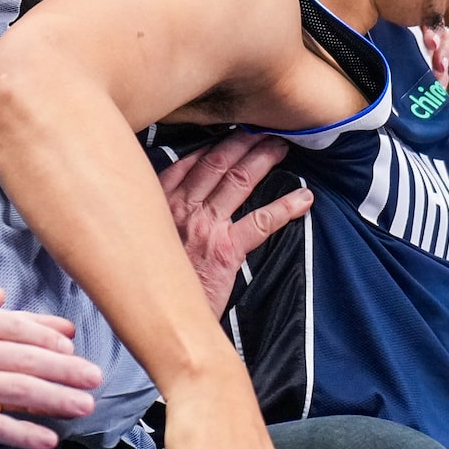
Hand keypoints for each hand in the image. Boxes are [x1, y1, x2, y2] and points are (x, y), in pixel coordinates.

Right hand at [0, 289, 103, 448]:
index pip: (11, 323)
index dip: (47, 334)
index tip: (73, 344)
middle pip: (23, 356)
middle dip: (65, 368)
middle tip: (94, 377)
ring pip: (16, 390)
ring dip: (56, 399)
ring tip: (84, 406)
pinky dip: (24, 433)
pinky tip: (48, 439)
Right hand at [160, 137, 313, 314]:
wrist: (160, 319)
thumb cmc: (153, 284)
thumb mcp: (145, 243)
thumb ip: (160, 220)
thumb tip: (178, 206)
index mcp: (160, 205)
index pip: (189, 163)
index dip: (213, 144)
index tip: (230, 133)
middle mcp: (181, 209)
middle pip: (216, 163)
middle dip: (242, 141)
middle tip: (263, 129)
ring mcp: (204, 227)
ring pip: (238, 182)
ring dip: (263, 160)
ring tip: (281, 147)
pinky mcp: (225, 250)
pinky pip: (261, 222)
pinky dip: (285, 207)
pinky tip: (303, 199)